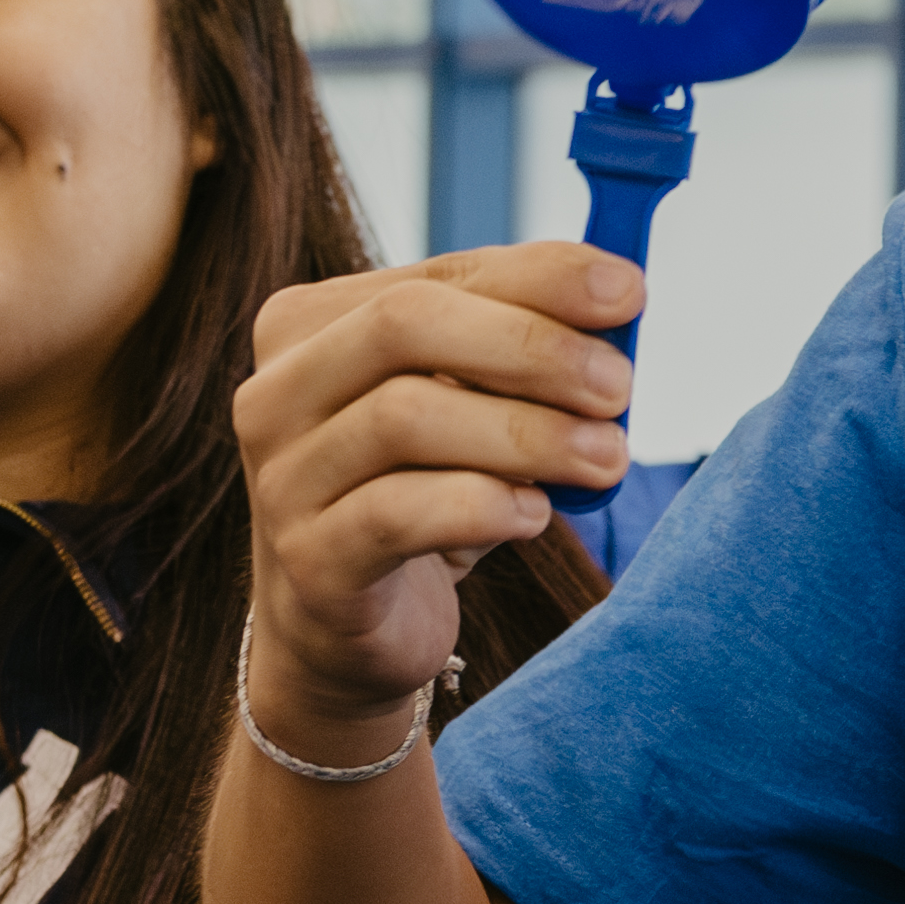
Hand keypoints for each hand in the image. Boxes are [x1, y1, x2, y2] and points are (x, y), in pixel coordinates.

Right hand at [227, 248, 643, 745]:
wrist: (347, 629)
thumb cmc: (420, 495)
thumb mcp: (466, 407)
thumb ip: (519, 346)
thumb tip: (617, 299)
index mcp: (310, 326)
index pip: (436, 275)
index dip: (540, 278)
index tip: (629, 293)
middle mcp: (276, 391)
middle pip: (405, 324)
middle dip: (531, 347)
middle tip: (618, 386)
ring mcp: (281, 478)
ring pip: (406, 417)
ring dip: (528, 433)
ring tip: (605, 459)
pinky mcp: (308, 562)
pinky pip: (399, 514)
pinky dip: (484, 506)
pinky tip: (535, 514)